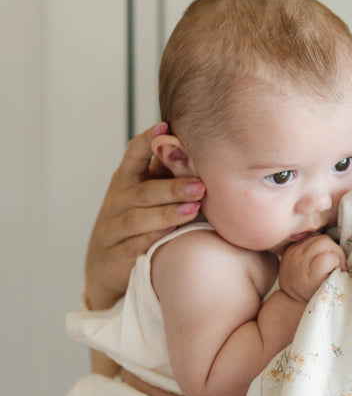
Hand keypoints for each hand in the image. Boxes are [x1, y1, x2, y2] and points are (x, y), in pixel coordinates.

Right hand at [83, 123, 205, 309]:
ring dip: (166, 213)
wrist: (106, 269)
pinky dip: (151, 239)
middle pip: (144, 191)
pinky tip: (172, 233)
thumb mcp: (145, 196)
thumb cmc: (136, 223)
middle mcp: (116, 201)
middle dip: (173, 187)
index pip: (133, 154)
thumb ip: (166, 174)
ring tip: (193, 208)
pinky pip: (133, 246)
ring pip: (137, 218)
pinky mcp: (114, 257)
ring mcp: (112, 229)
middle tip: (201, 184)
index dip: (148, 140)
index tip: (166, 126)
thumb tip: (202, 147)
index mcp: (125, 180)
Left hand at [278, 234, 345, 302]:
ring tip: (328, 257)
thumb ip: (338, 276)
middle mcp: (299, 262)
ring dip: (328, 246)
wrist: (292, 294)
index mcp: (310, 276)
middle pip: (325, 241)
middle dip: (336, 250)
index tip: (337, 271)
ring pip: (320, 237)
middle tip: (336, 262)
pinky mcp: (291, 246)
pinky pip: (312, 236)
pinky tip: (319, 253)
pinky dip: (319, 243)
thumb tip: (344, 261)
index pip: (329, 258)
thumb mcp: (330, 289)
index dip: (337, 262)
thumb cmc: (316, 293)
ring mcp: (293, 252)